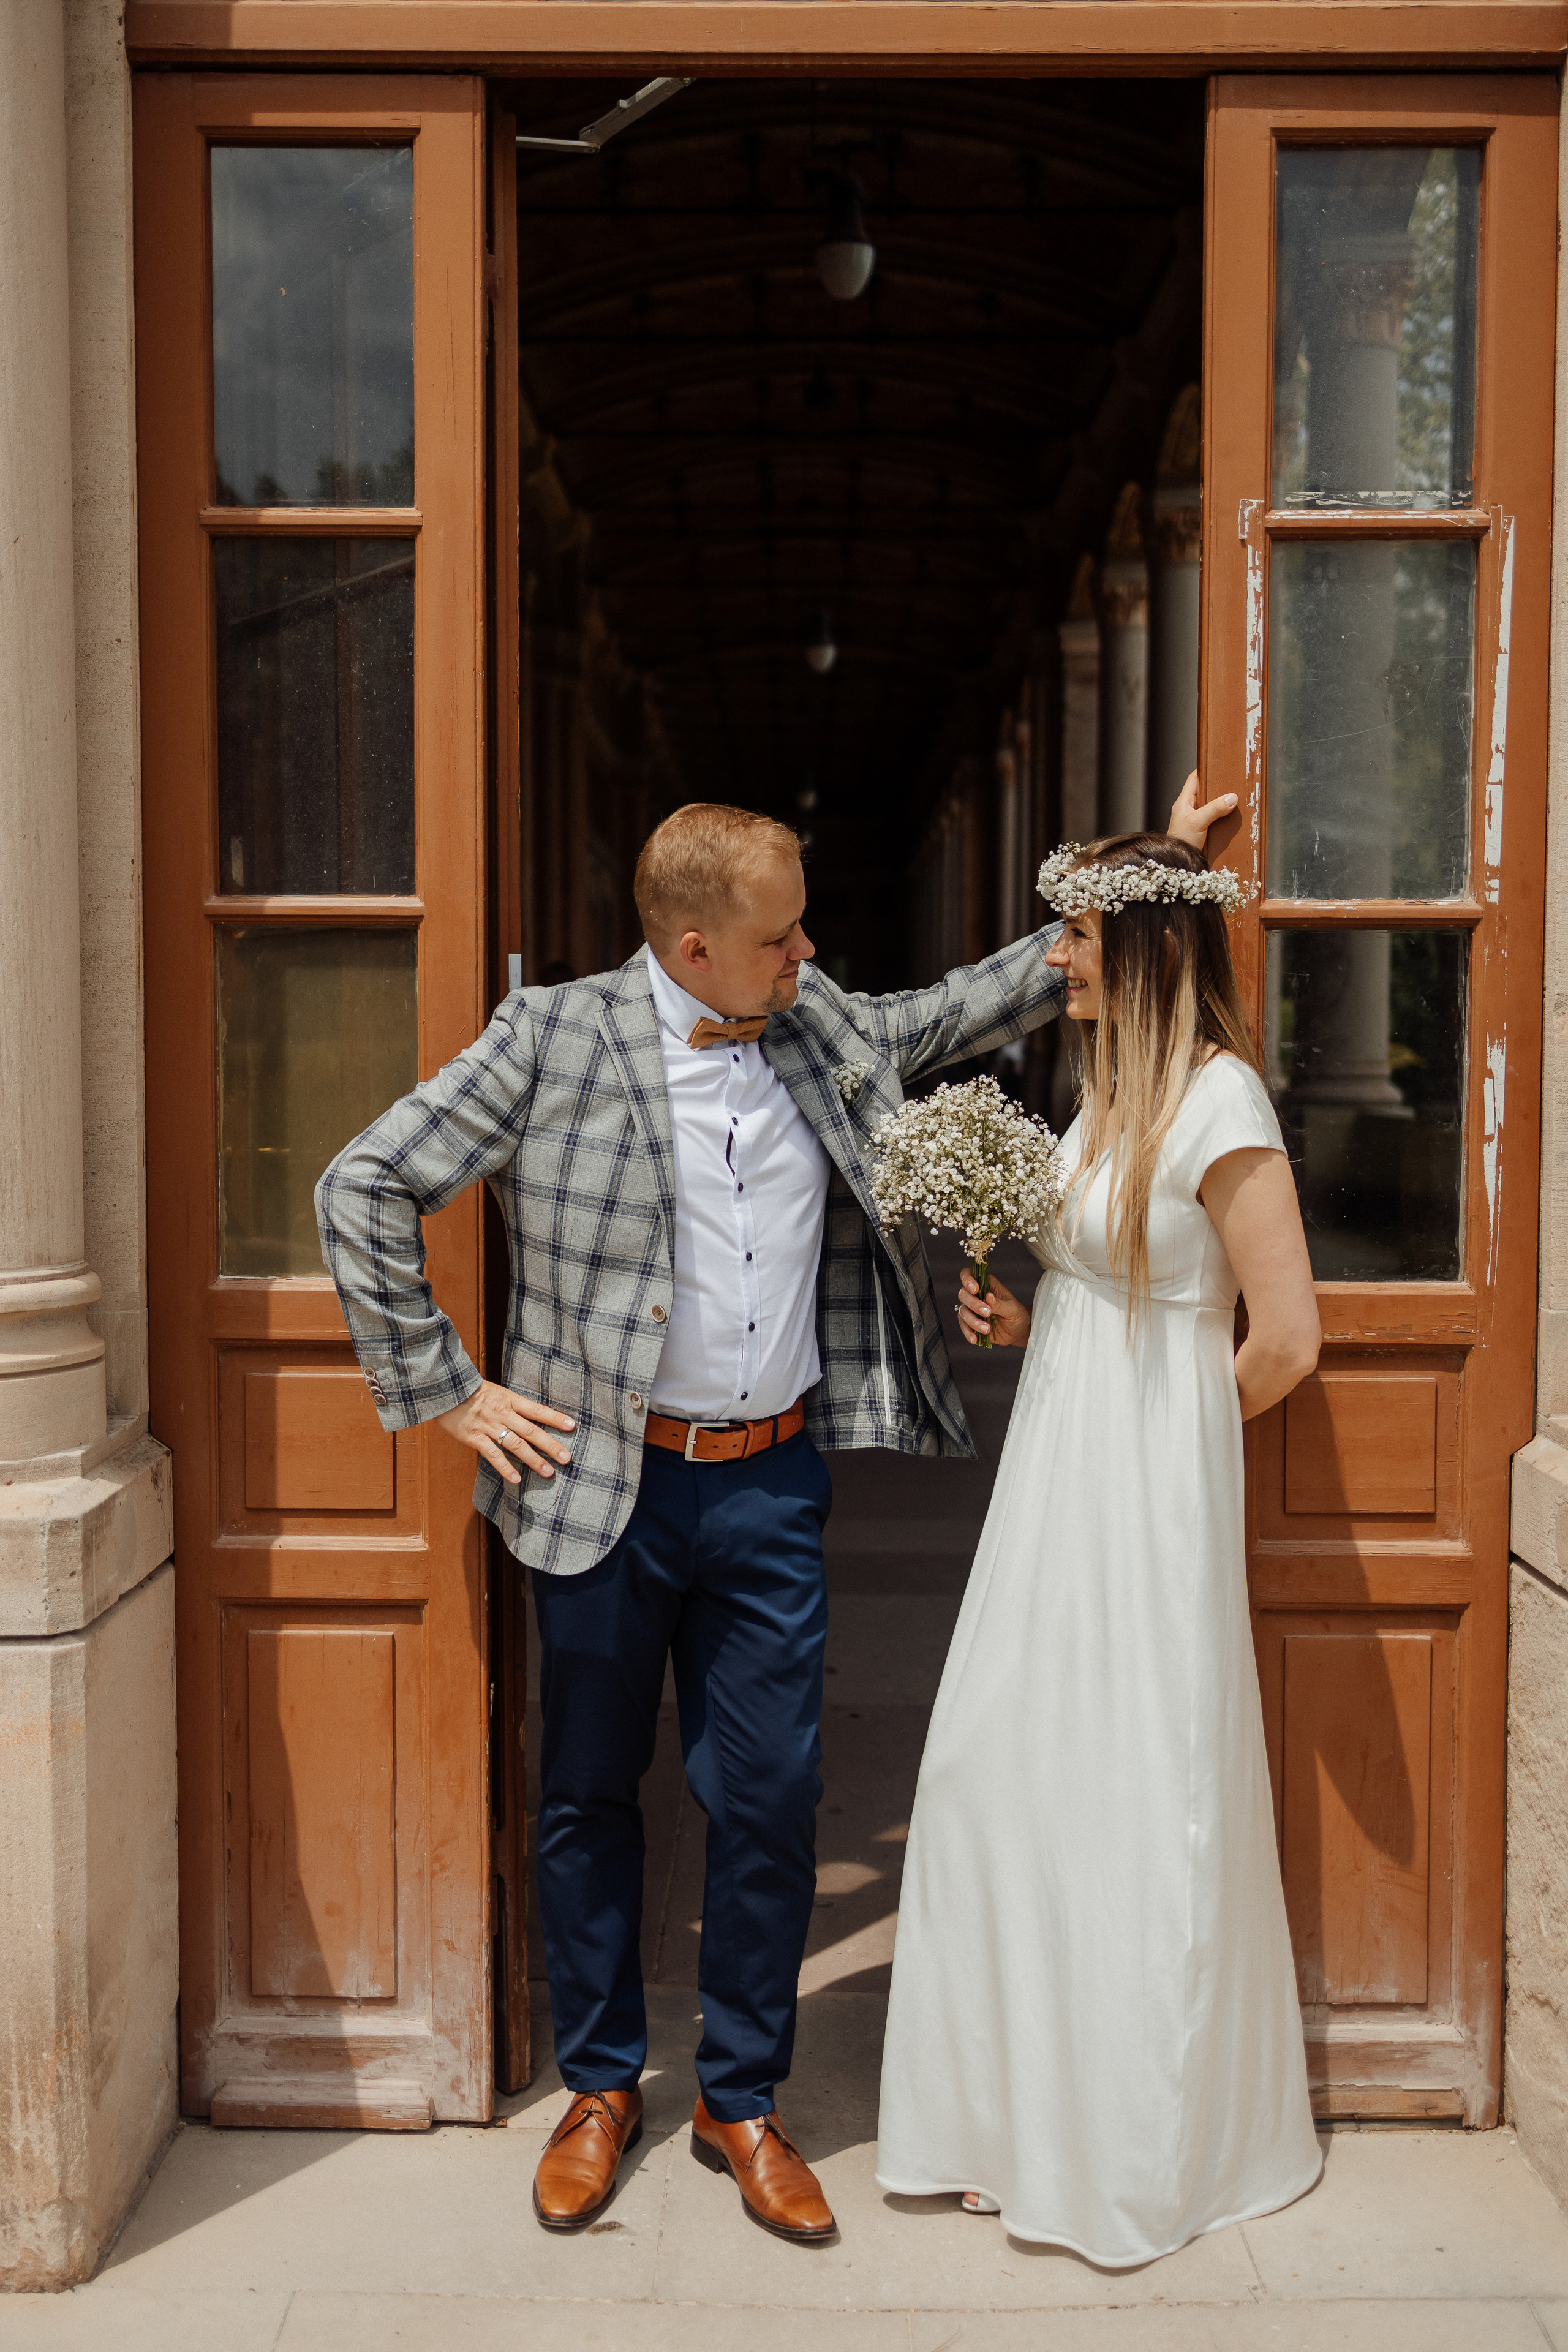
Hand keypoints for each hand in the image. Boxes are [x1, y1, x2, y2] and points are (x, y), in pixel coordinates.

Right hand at [438, 1378, 575, 1484]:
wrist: (445, 1389)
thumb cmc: (473, 1392)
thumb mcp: (497, 1392)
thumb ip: (514, 1405)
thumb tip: (534, 1417)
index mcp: (510, 1400)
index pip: (537, 1410)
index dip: (555, 1418)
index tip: (573, 1426)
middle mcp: (503, 1413)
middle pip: (531, 1431)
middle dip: (550, 1445)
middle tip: (567, 1458)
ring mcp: (489, 1426)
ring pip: (515, 1445)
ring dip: (533, 1460)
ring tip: (548, 1473)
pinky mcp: (474, 1437)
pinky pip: (492, 1454)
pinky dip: (505, 1468)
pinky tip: (516, 1480)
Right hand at [957, 1267, 1030, 1348]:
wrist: (1018, 1333)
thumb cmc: (1017, 1315)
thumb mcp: (1013, 1309)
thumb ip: (1000, 1304)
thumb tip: (988, 1296)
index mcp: (987, 1285)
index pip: (969, 1275)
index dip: (968, 1279)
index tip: (975, 1289)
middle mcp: (977, 1296)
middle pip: (963, 1294)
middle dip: (973, 1304)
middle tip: (987, 1312)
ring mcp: (972, 1310)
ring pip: (963, 1311)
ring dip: (973, 1321)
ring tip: (987, 1329)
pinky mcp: (971, 1324)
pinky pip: (964, 1326)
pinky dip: (968, 1332)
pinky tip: (975, 1339)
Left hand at [1167, 768, 1238, 849]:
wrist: (1177, 863)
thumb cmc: (1180, 842)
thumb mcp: (1198, 822)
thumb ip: (1214, 809)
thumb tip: (1231, 798)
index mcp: (1183, 802)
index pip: (1193, 779)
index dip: (1204, 770)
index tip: (1216, 763)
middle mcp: (1189, 809)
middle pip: (1205, 791)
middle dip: (1217, 786)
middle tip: (1231, 780)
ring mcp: (1196, 819)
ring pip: (1211, 805)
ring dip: (1221, 802)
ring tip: (1235, 796)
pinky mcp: (1202, 830)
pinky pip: (1214, 817)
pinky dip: (1223, 815)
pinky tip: (1232, 815)